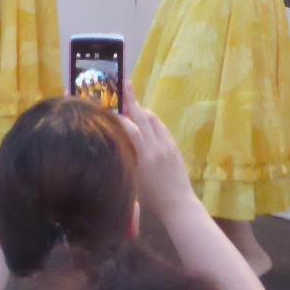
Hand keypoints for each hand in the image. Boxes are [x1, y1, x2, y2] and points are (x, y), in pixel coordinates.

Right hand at [119, 85, 194, 221]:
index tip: (110, 110)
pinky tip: (147, 123)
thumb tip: (118, 144)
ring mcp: (168, 145)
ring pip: (154, 120)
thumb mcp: (134, 182)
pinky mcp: (175, 147)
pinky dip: (152, 121)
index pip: (131, 128)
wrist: (179, 205)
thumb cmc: (153, 200)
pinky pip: (162, 128)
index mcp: (146, 155)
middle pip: (144, 117)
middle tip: (126, 85)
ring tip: (133, 106)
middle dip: (133, 100)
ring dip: (143, 111)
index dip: (120, 118)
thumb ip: (127, 161)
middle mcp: (158, 146)